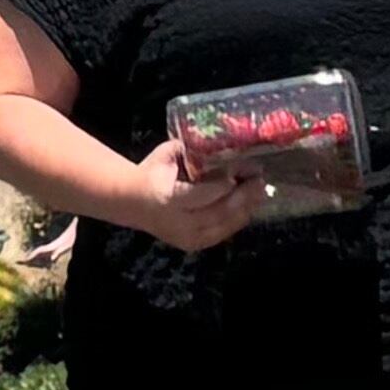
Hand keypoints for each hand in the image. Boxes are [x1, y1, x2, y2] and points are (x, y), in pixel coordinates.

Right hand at [118, 137, 264, 253]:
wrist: (131, 202)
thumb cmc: (151, 174)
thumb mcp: (167, 156)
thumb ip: (191, 151)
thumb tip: (221, 144)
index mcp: (167, 199)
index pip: (200, 195)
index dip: (221, 186)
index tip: (239, 173)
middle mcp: (177, 223)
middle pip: (217, 213)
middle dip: (242, 197)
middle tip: (259, 180)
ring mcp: (186, 238)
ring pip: (223, 226)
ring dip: (245, 209)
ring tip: (259, 192)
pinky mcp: (193, 244)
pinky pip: (221, 234)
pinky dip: (236, 220)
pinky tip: (248, 207)